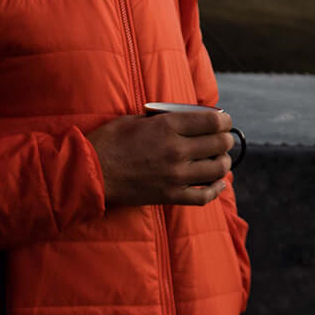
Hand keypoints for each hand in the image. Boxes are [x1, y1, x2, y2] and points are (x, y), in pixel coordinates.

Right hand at [87, 110, 236, 207]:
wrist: (90, 172)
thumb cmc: (108, 142)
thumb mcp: (135, 119)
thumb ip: (163, 119)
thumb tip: (186, 119)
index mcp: (168, 126)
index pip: (213, 122)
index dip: (224, 120)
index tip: (224, 121)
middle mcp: (176, 150)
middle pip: (219, 144)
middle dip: (225, 139)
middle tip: (221, 139)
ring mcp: (175, 175)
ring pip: (218, 169)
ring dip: (223, 162)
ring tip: (219, 158)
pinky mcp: (170, 195)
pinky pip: (204, 196)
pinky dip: (216, 189)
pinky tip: (218, 183)